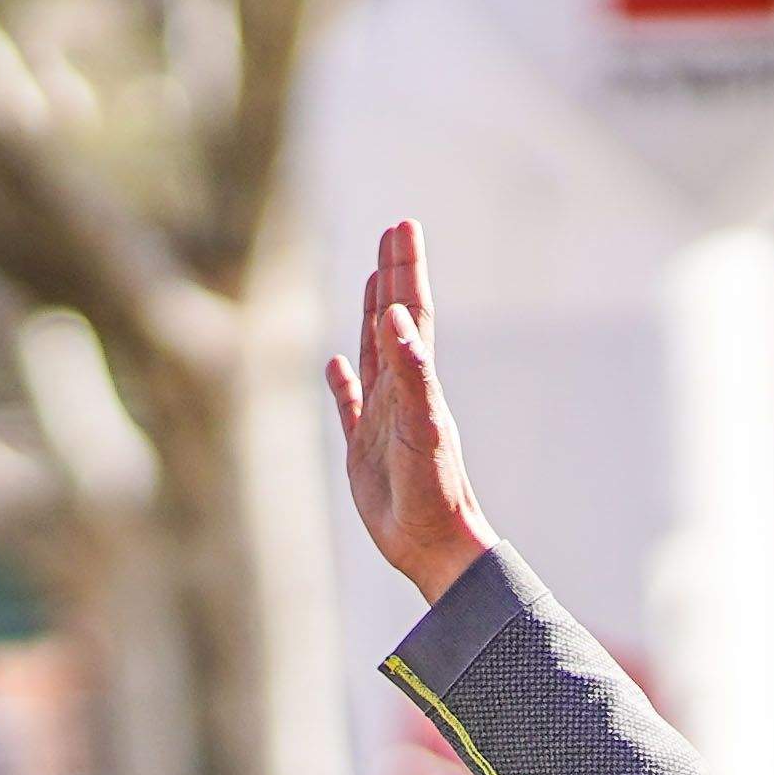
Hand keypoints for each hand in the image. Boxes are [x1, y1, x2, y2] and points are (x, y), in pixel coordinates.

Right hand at [326, 216, 499, 604]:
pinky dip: (343, 382)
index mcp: (417, 382)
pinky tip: (337, 366)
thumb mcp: (423, 427)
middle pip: (395, 321)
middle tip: (393, 232)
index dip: (407, 269)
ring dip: (373, 316)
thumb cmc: (434, 492)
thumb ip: (412, 372)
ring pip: (374, 355)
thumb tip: (400, 316)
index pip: (412, 313)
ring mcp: (382, 420)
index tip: (404, 226)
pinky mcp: (364, 452)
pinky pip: (350, 406)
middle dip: (394, 275)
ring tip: (373, 281)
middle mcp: (402, 393)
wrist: (435, 548)